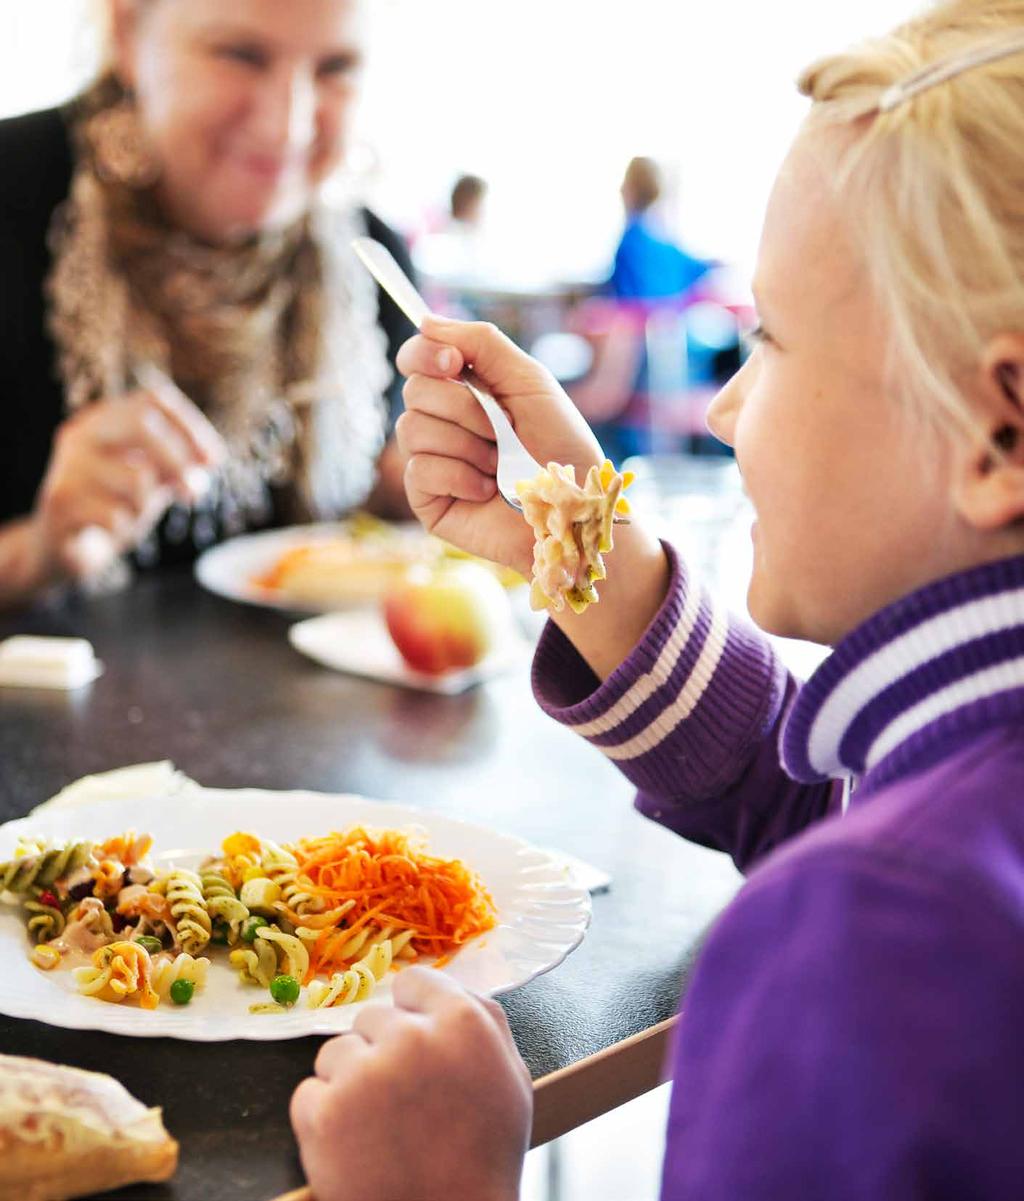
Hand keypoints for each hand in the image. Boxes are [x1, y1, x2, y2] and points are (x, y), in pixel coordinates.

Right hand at [33, 383, 223, 579]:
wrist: (63, 549)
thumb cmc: (113, 508)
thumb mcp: (151, 483)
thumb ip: (178, 468)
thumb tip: (209, 460)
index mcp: (103, 420)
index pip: (153, 400)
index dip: (191, 427)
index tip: (214, 460)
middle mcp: (81, 434)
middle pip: (143, 423)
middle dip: (179, 459)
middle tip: (194, 492)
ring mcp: (67, 466)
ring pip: (138, 478)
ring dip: (149, 505)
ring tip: (131, 515)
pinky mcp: (60, 502)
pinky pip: (117, 515)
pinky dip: (125, 528)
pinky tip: (108, 530)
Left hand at [290, 967, 531, 1200]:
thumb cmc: (484, 1158)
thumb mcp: (510, 1079)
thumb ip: (485, 1020)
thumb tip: (452, 985)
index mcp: (462, 1022)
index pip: (413, 982)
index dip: (412, 1015)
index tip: (414, 1044)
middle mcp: (411, 1037)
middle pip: (372, 1018)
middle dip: (381, 1053)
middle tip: (403, 1101)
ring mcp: (364, 1074)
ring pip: (336, 1053)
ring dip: (350, 1083)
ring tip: (379, 1127)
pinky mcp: (323, 1114)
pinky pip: (309, 1093)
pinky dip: (323, 1119)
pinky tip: (355, 1144)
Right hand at [396, 315, 604, 576]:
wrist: (575, 508)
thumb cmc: (561, 446)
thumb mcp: (528, 381)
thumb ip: (481, 344)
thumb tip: (425, 321)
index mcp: (464, 389)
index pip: (416, 358)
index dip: (425, 354)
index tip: (452, 362)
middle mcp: (442, 422)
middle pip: (414, 390)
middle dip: (465, 408)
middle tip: (502, 431)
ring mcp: (432, 461)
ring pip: (413, 430)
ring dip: (467, 445)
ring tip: (500, 464)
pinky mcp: (429, 500)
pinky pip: (420, 471)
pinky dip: (460, 477)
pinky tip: (488, 490)